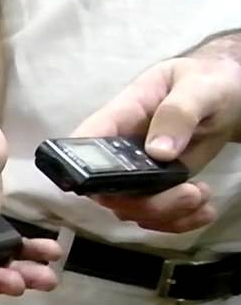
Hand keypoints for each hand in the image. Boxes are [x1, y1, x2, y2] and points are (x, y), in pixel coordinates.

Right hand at [72, 54, 240, 232]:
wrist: (227, 96)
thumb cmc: (205, 81)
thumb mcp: (198, 87)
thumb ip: (178, 113)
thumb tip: (158, 152)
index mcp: (116, 118)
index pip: (81, 146)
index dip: (78, 171)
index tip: (107, 188)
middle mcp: (116, 151)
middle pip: (106, 192)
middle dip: (146, 204)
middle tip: (191, 193)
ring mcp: (135, 173)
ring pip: (129, 210)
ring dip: (167, 215)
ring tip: (203, 196)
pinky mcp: (156, 189)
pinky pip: (153, 217)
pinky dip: (178, 223)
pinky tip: (204, 210)